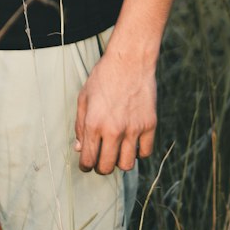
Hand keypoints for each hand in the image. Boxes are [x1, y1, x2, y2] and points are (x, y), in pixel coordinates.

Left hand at [74, 47, 156, 174]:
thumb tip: (79, 148)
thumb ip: (79, 126)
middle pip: (106, 167)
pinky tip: (133, 142)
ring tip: (117, 151)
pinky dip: (138, 152)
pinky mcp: (149, 125)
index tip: (87, 163)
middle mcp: (113, 130)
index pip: (88, 159)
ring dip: (120, 162)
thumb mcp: (83, 98)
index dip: (86, 166)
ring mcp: (133, 129)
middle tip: (101, 160)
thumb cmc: (103, 77)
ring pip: (127, 165)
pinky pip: (145, 153)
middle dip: (101, 167)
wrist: (130, 61)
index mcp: (93, 123)